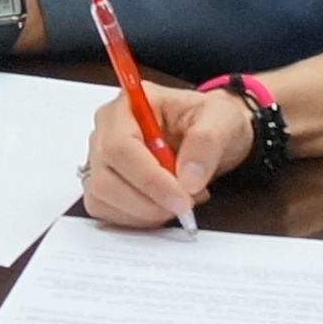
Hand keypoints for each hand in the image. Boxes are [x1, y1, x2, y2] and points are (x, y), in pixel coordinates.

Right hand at [82, 83, 255, 225]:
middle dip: (148, 201)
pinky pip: (106, 210)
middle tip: (185, 205)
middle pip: (105, 177)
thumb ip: (206, 142)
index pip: (120, 146)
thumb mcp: (222, 120)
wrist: (213, 135)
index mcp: (128, 105)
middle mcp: (106, 130)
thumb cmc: (212, 120)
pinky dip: (137, 218)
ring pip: (103, 197)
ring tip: (180, 200)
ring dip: (145, 211)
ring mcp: (100, 157)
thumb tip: (187, 180)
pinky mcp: (103, 182)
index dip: (148, 179)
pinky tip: (162, 206)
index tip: (181, 199)